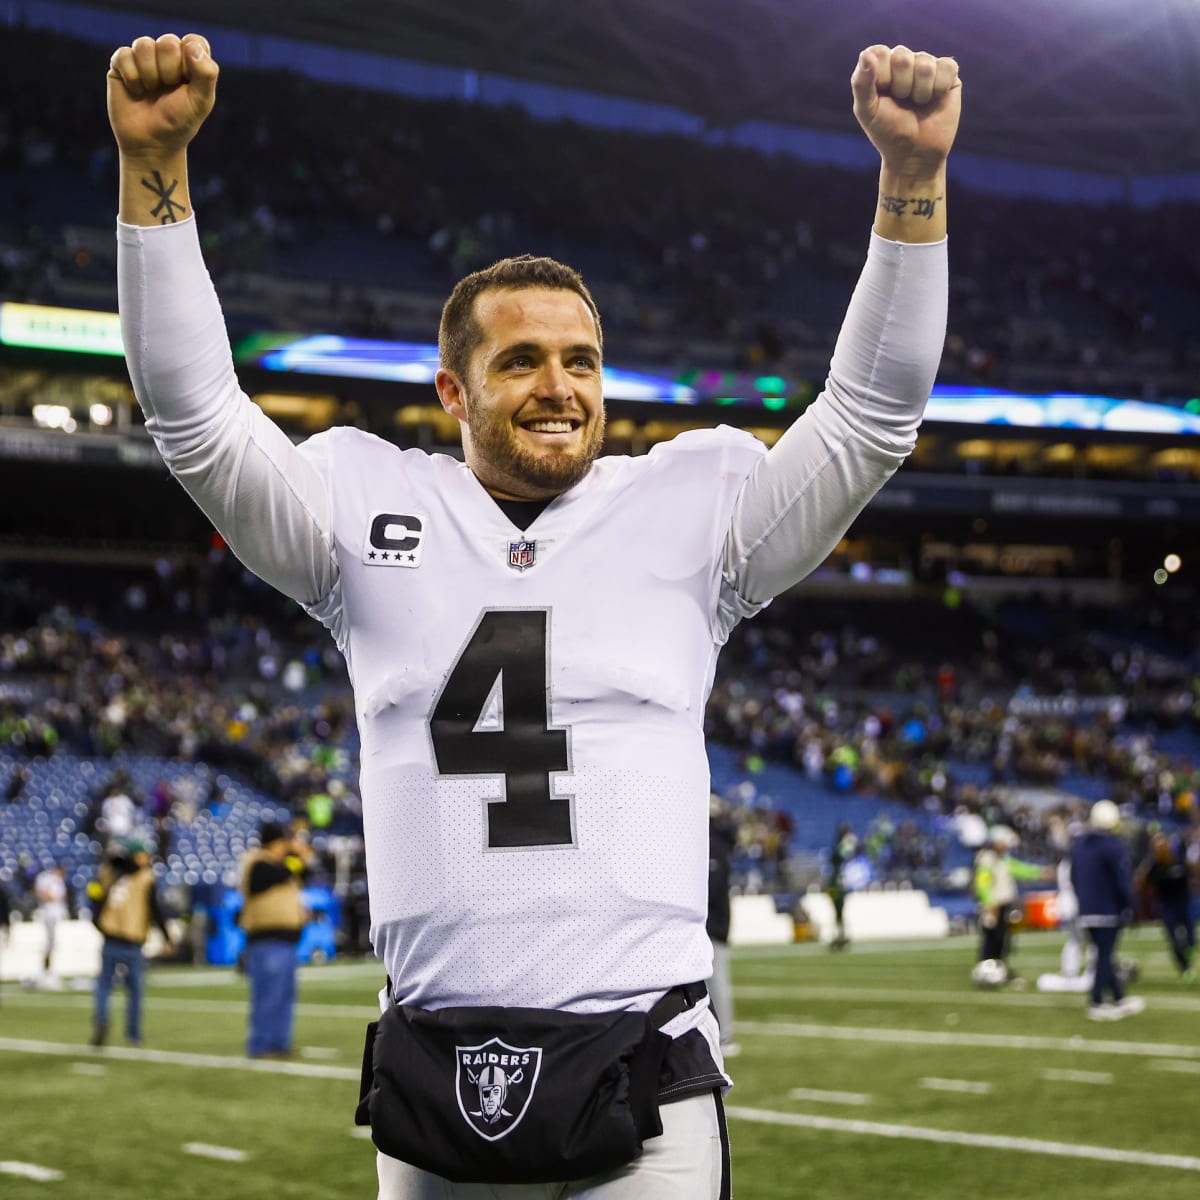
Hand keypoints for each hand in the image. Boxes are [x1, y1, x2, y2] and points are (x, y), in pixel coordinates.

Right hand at [107, 33, 218, 159]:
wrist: (151, 143)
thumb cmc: (179, 122)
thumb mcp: (200, 102)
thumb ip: (206, 74)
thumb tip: (191, 45)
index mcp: (190, 61)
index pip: (194, 41)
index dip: (190, 62)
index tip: (188, 83)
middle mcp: (167, 55)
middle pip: (168, 42)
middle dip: (169, 72)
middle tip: (168, 91)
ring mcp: (143, 58)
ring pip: (144, 45)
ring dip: (150, 75)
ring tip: (151, 91)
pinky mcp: (121, 63)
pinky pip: (124, 55)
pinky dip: (132, 77)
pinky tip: (136, 91)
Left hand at [852, 45, 960, 178]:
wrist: (915, 154)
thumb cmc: (888, 133)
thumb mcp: (867, 111)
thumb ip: (861, 84)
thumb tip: (866, 54)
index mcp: (881, 67)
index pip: (879, 53)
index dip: (882, 78)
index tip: (883, 96)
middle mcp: (904, 61)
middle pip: (902, 56)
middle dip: (901, 87)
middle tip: (902, 102)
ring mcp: (926, 65)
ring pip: (925, 64)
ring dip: (920, 92)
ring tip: (918, 104)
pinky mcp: (948, 72)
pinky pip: (947, 67)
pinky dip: (939, 89)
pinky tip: (934, 99)